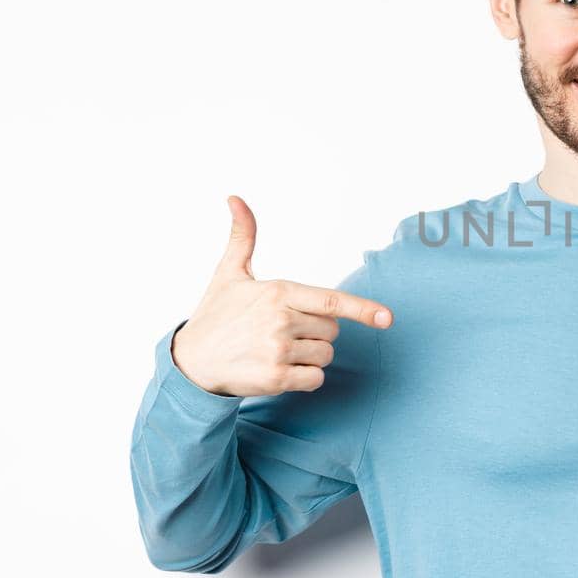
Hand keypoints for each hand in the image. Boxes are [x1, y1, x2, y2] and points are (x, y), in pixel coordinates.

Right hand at [171, 195, 392, 397]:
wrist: (190, 361)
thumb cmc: (216, 315)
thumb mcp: (229, 273)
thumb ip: (243, 236)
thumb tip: (235, 198)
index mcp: (278, 292)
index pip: (332, 301)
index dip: (363, 309)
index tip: (387, 318)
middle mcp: (281, 319)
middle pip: (332, 330)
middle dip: (316, 332)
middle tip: (282, 333)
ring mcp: (279, 349)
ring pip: (326, 355)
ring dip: (310, 357)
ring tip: (276, 351)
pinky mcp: (276, 378)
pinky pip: (316, 379)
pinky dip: (305, 379)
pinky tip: (278, 370)